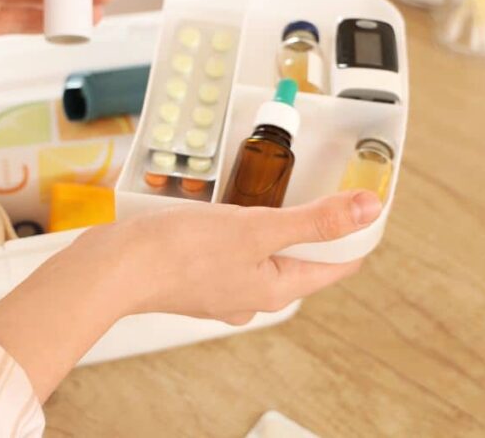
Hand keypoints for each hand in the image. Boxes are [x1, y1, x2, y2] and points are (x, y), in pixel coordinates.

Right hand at [104, 190, 380, 323]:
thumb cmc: (179, 251)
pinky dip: (238, 230)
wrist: (116, 267)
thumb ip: (314, 220)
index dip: (354, 232)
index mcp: (277, 290)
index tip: (359, 200)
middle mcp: (253, 297)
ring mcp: (223, 290)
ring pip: (264, 254)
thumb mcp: (258, 227)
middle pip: (301, 258)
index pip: (336, 265)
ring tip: (267, 193)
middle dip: (310, 225)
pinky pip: (233, 253)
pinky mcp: (197, 278)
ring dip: (271, 225)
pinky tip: (225, 212)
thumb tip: (368, 210)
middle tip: (313, 186)